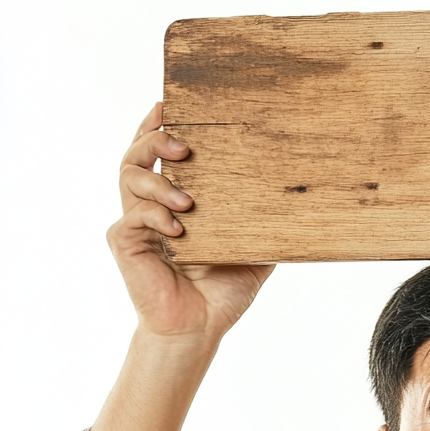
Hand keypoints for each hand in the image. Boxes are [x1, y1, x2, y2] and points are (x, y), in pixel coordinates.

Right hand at [108, 103, 273, 343]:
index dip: (159, 124)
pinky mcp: (125, 242)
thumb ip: (266, 223)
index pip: (161, 152)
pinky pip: (133, 217)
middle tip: (185, 144)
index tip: (171, 103)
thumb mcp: (254, 249)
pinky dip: (156, 218)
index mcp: (175, 199)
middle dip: (155, 138)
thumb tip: (304, 199)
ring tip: (187, 199)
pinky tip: (179, 231)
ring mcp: (135, 222)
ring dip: (159, 180)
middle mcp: (150, 204)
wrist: (202, 327)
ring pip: (129, 176)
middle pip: (137, 153)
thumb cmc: (223, 291)